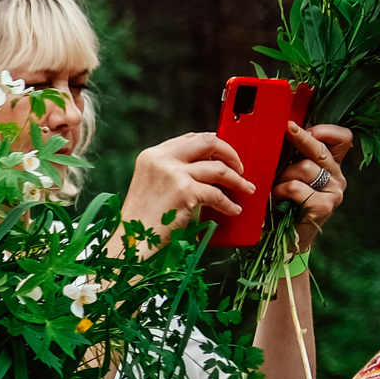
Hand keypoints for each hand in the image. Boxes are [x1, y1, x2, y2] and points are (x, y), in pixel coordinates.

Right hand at [118, 132, 253, 241]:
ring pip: (219, 168)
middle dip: (230, 153)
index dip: (213, 144)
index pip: (190, 138)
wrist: (133, 240)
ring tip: (246, 189)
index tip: (226, 154)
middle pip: (207, 143)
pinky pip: (217, 194)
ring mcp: (172, 173)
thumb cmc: (143, 219)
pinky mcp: (184, 191)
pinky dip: (228, 203)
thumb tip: (207, 167)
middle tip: (240, 168)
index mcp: (152, 155)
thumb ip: (173, 171)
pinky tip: (233, 210)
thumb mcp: (152, 185)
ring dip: (238, 180)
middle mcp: (161, 159)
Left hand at [278, 122, 351, 248]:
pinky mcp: (325, 206)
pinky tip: (276, 199)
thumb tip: (278, 132)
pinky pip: (296, 187)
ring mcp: (333, 192)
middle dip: (301, 138)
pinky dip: (280, 191)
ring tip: (276, 188)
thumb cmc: (283, 204)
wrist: (286, 240)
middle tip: (288, 128)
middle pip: (321, 149)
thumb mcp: (288, 175)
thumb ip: (291, 157)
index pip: (342, 139)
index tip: (307, 125)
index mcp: (330, 166)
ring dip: (283, 175)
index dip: (327, 130)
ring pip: (304, 167)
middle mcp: (336, 177)